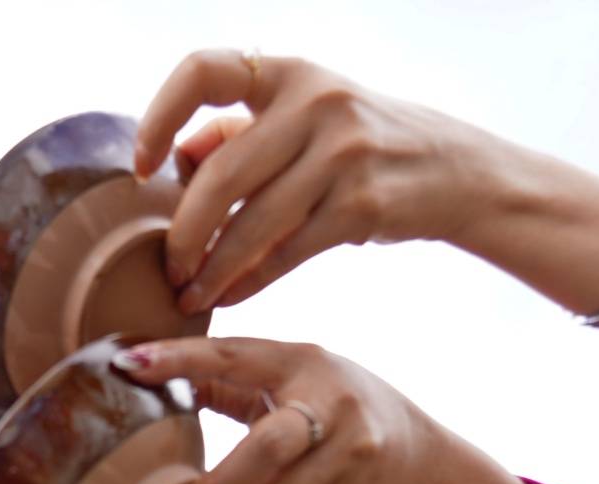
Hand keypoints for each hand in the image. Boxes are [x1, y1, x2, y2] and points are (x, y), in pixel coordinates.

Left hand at [113, 336, 453, 483]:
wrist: (417, 459)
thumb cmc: (333, 410)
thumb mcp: (292, 379)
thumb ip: (230, 380)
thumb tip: (145, 377)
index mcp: (300, 359)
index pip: (231, 354)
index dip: (180, 358)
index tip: (128, 366)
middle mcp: (328, 402)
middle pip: (268, 446)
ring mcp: (344, 451)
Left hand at [133, 49, 516, 311]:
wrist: (456, 170)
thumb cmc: (362, 143)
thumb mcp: (308, 116)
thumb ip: (243, 131)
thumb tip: (179, 157)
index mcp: (289, 72)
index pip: (203, 71)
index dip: (159, 115)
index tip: (142, 165)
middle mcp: (315, 103)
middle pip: (220, 174)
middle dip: (183, 230)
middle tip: (167, 265)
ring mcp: (342, 153)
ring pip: (250, 223)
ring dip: (212, 268)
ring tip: (190, 293)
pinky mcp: (360, 204)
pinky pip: (286, 252)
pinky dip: (252, 281)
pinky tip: (232, 297)